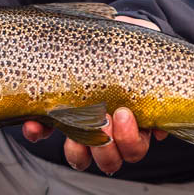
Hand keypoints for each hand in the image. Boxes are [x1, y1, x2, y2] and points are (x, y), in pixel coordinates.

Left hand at [22, 14, 167, 173]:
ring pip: (81, 158)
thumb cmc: (128, 48)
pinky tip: (34, 122)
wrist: (104, 33)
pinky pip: (43, 133)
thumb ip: (152, 68)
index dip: (130, 139)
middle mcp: (107, 133)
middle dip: (106, 146)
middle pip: (110, 161)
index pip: (134, 148)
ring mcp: (80, 127)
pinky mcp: (54, 115)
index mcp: (133, 124)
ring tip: (75, 122)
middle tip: (103, 119)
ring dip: (77, 148)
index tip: (124, 112)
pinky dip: (38, 131)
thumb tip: (159, 99)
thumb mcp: (142, 52)